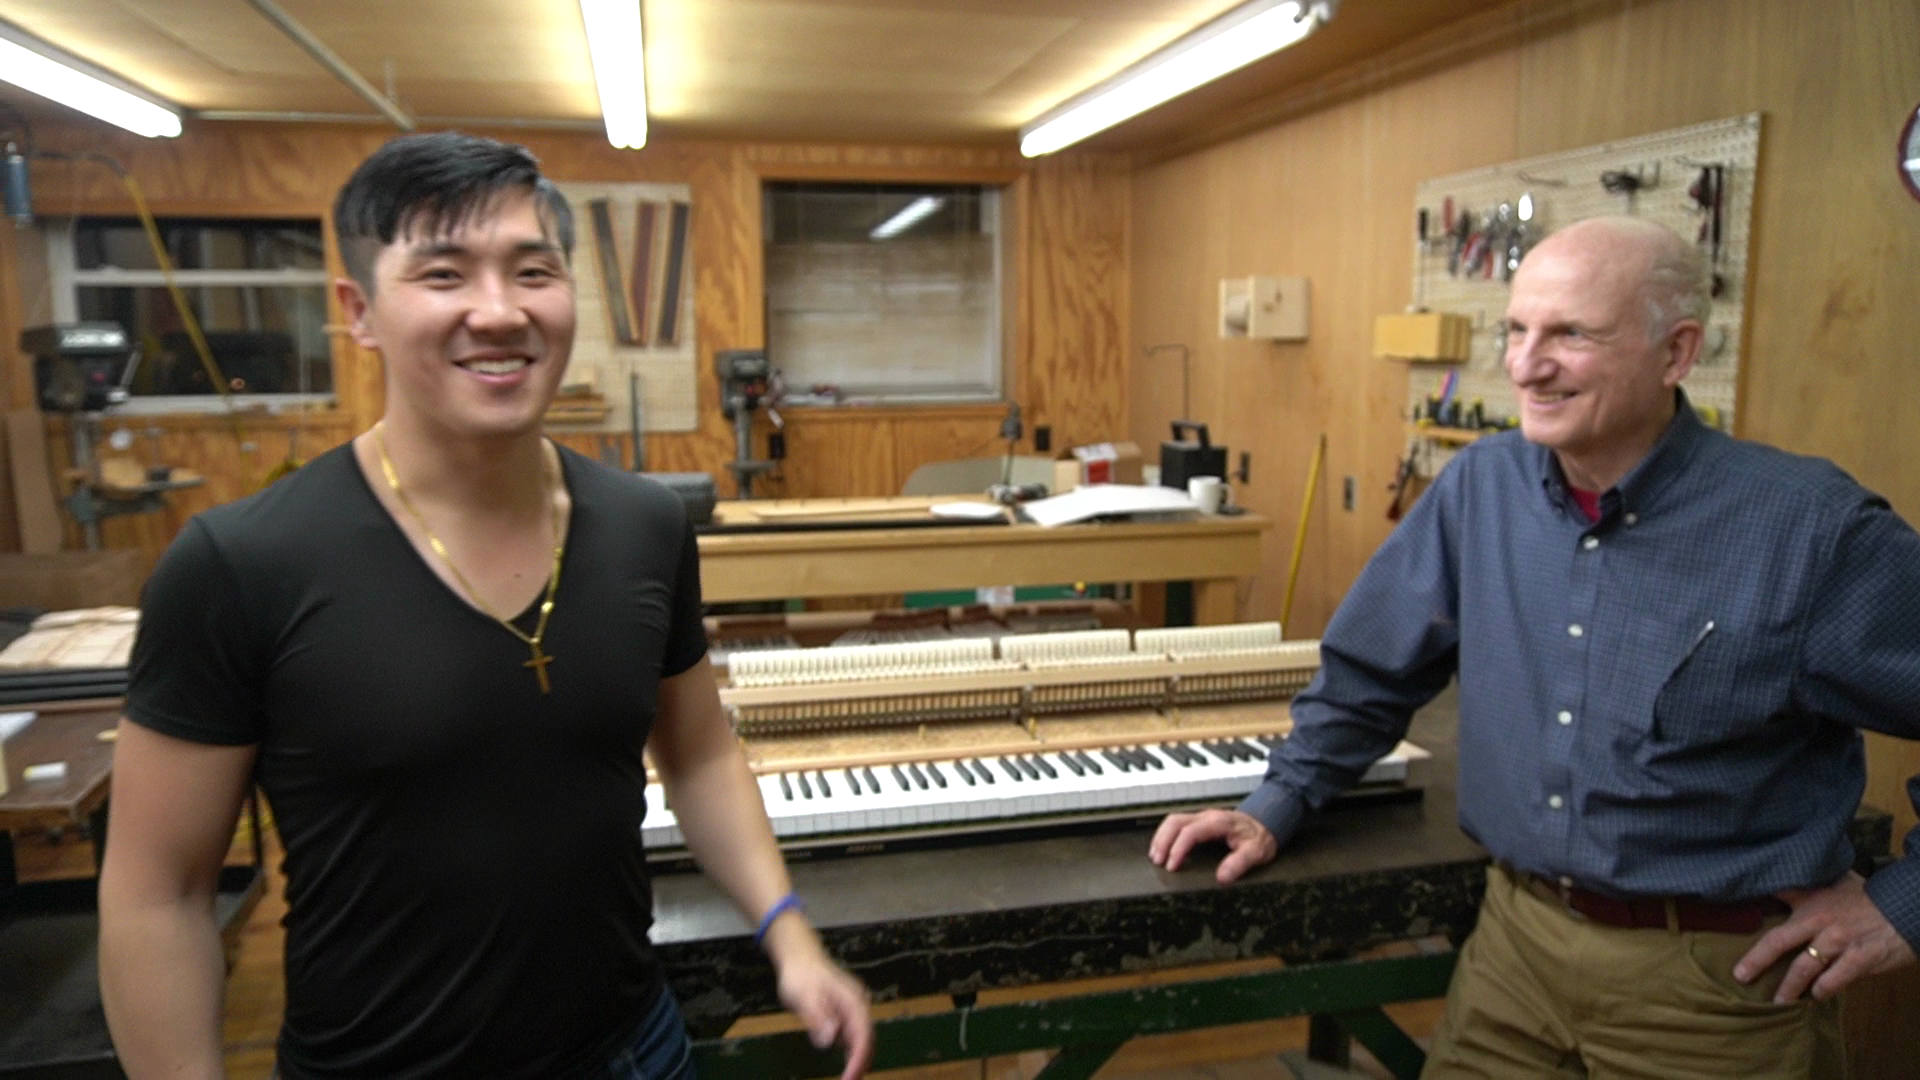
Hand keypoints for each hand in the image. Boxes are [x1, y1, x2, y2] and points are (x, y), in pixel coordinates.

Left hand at [775, 948, 873, 1079]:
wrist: (800, 957)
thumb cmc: (800, 975)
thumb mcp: (804, 996)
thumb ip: (817, 1017)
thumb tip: (831, 1039)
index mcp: (852, 1000)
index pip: (862, 1034)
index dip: (858, 1058)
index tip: (850, 1077)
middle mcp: (858, 1004)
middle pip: (867, 1038)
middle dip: (861, 1063)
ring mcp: (853, 1008)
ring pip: (862, 1038)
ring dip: (859, 1059)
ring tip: (851, 1078)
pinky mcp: (845, 1012)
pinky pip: (853, 1035)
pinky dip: (852, 1051)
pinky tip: (849, 1064)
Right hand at [1147, 808, 1277, 883]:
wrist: (1266, 823)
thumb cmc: (1259, 837)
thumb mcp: (1256, 852)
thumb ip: (1239, 863)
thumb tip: (1222, 877)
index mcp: (1219, 822)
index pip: (1190, 831)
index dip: (1178, 848)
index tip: (1172, 866)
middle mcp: (1207, 816)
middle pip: (1175, 821)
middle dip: (1163, 841)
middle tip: (1157, 861)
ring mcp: (1202, 817)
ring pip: (1173, 820)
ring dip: (1161, 837)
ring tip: (1155, 856)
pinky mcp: (1199, 822)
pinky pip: (1176, 823)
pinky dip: (1166, 835)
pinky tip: (1163, 847)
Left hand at [1733, 871, 1917, 1002]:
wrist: (1908, 907)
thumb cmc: (1869, 897)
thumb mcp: (1836, 882)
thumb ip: (1808, 886)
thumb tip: (1780, 880)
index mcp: (1812, 900)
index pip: (1775, 899)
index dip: (1752, 905)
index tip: (1733, 917)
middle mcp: (1821, 921)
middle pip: (1779, 941)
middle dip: (1757, 960)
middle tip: (1741, 976)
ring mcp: (1840, 941)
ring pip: (1805, 968)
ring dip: (1790, 987)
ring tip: (1779, 1002)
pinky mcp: (1861, 958)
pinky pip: (1836, 979)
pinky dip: (1824, 990)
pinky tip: (1817, 996)